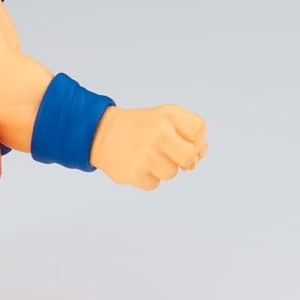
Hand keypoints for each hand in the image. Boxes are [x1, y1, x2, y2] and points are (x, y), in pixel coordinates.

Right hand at [89, 104, 208, 190]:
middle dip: (183, 160)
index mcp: (167, 116)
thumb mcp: (164, 116)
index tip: (184, 141)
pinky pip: (154, 184)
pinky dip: (147, 178)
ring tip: (147, 156)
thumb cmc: (140, 126)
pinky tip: (136, 164)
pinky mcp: (134, 173)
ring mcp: (146, 154)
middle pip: (189, 157)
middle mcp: (158, 132)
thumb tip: (200, 155)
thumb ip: (189, 129)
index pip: (198, 130)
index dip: (195, 139)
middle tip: (168, 154)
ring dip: (162, 168)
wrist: (100, 132)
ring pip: (171, 173)